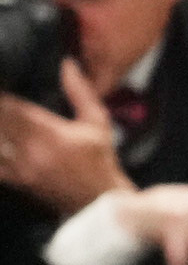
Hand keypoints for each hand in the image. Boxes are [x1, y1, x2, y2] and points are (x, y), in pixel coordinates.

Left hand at [0, 63, 127, 214]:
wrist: (99, 200)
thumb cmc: (100, 160)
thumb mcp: (97, 123)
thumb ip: (80, 93)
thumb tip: (67, 65)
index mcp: (51, 133)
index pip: (11, 106)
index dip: (2, 95)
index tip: (2, 79)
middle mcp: (32, 150)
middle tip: (0, 103)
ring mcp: (21, 168)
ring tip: (0, 121)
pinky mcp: (17, 181)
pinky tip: (0, 144)